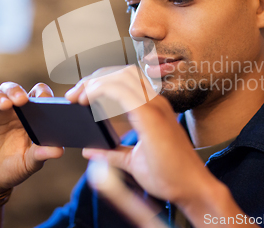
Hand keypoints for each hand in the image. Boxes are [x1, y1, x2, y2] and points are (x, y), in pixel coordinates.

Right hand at [0, 82, 63, 196]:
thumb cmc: (12, 169)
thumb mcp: (29, 163)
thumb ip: (42, 154)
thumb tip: (60, 151)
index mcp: (29, 116)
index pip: (36, 95)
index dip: (41, 93)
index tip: (44, 99)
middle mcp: (10, 110)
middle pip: (14, 90)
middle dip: (18, 91)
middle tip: (22, 100)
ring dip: (0, 95)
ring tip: (6, 105)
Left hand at [65, 65, 218, 205]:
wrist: (190, 189)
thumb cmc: (170, 175)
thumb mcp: (133, 161)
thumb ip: (113, 152)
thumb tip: (90, 150)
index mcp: (154, 109)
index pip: (126, 81)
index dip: (100, 83)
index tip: (79, 98)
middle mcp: (156, 103)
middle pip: (121, 74)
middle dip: (93, 79)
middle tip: (72, 96)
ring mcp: (155, 107)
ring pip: (121, 76)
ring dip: (94, 82)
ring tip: (76, 98)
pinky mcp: (151, 116)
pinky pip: (121, 91)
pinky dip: (100, 90)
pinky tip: (86, 101)